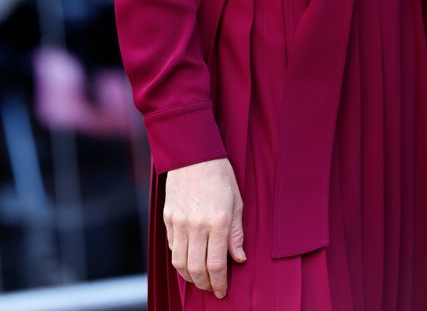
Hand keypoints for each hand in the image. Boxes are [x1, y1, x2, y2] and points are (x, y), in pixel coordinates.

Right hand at [163, 158, 245, 298]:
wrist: (193, 153)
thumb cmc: (219, 175)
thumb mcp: (236, 201)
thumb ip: (236, 233)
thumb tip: (239, 258)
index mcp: (218, 221)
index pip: (216, 265)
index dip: (219, 284)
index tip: (223, 291)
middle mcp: (197, 225)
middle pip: (196, 269)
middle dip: (205, 285)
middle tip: (212, 288)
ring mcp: (180, 222)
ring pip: (180, 263)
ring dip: (190, 277)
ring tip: (200, 279)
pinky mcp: (168, 218)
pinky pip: (172, 247)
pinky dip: (180, 259)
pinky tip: (189, 258)